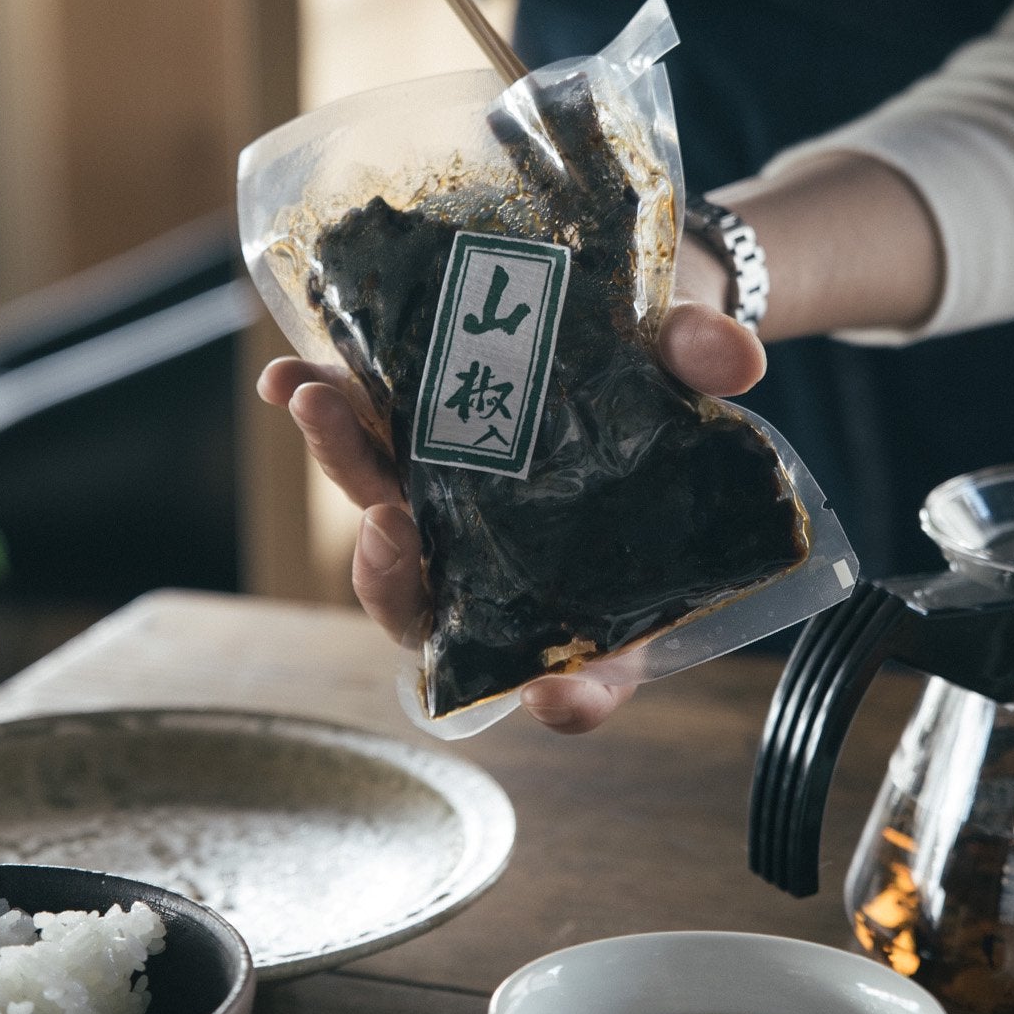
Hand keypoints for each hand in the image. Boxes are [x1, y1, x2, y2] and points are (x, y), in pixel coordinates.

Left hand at [257, 237, 762, 733]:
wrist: (619, 316)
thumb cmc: (664, 372)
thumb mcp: (691, 360)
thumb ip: (704, 360)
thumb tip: (729, 360)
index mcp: (593, 592)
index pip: (583, 680)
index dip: (570, 698)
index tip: (556, 696)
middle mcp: (503, 569)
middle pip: (438, 607)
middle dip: (396, 577)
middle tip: (388, 529)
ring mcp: (445, 513)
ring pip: (381, 522)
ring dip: (342, 467)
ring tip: (312, 404)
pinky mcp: (406, 450)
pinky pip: (357, 446)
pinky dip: (321, 414)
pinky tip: (285, 377)